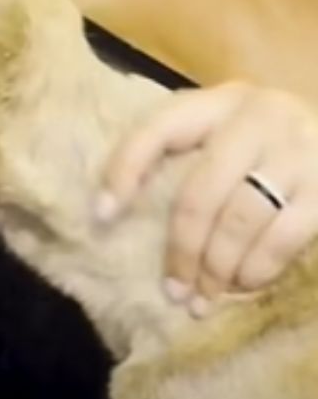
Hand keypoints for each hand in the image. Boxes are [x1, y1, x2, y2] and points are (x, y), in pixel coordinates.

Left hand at [97, 83, 317, 308]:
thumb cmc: (267, 141)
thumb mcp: (224, 131)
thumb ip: (180, 154)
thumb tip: (110, 211)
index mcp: (218, 102)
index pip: (156, 130)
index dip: (123, 172)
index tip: (101, 216)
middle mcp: (258, 118)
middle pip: (200, 192)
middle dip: (182, 248)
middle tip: (173, 289)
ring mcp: (298, 150)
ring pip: (240, 220)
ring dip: (218, 267)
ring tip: (205, 296)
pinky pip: (284, 236)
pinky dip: (259, 267)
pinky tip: (244, 284)